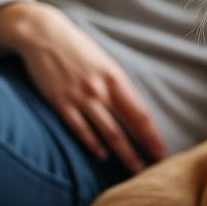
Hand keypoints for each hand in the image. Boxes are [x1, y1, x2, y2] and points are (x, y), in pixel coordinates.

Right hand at [0, 1, 167, 172]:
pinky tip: (102, 156)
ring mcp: (80, 97)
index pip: (140, 112)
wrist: (44, 35)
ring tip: (134, 169)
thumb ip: (117, 85)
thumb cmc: (77, 48)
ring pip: (107, 131)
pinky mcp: (61, 103)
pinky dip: (93, 144)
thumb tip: (133, 109)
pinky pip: (80, 129)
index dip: (153, 134)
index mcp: (115, 77)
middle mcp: (100, 89)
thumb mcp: (104, 62)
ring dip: (123, 153)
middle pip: (127, 126)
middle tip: (155, 167)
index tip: (163, 150)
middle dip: (143, 149)